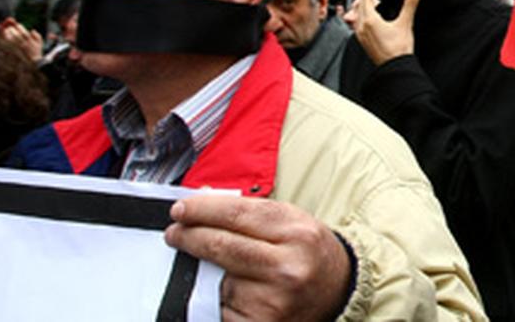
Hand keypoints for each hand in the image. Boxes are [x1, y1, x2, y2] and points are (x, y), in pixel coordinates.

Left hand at [0, 17, 41, 62]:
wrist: (34, 62)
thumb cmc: (37, 50)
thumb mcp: (40, 42)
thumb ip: (37, 35)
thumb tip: (32, 30)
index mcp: (30, 42)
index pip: (25, 34)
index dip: (20, 28)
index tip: (17, 24)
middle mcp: (24, 45)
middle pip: (17, 37)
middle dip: (13, 31)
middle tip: (9, 26)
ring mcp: (19, 49)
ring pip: (12, 41)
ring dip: (7, 35)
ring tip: (4, 30)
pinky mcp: (14, 51)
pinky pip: (9, 45)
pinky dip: (5, 41)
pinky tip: (2, 37)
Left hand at [165, 195, 350, 321]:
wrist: (339, 290)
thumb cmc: (309, 252)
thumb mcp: (292, 221)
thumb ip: (251, 212)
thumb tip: (201, 204)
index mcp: (296, 232)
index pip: (236, 213)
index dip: (202, 210)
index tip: (181, 210)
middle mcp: (287, 267)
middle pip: (220, 245)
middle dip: (190, 236)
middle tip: (175, 232)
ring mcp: (273, 300)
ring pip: (217, 280)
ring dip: (203, 272)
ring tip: (210, 265)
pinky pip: (220, 309)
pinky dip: (214, 299)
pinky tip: (226, 291)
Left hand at [342, 0, 417, 65]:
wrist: (395, 67)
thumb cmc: (399, 50)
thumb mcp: (406, 22)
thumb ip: (410, 3)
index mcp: (371, 20)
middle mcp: (362, 27)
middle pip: (359, 7)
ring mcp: (361, 36)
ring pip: (357, 17)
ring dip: (361, 10)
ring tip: (369, 7)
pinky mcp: (363, 42)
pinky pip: (357, 26)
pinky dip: (361, 20)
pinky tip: (368, 22)